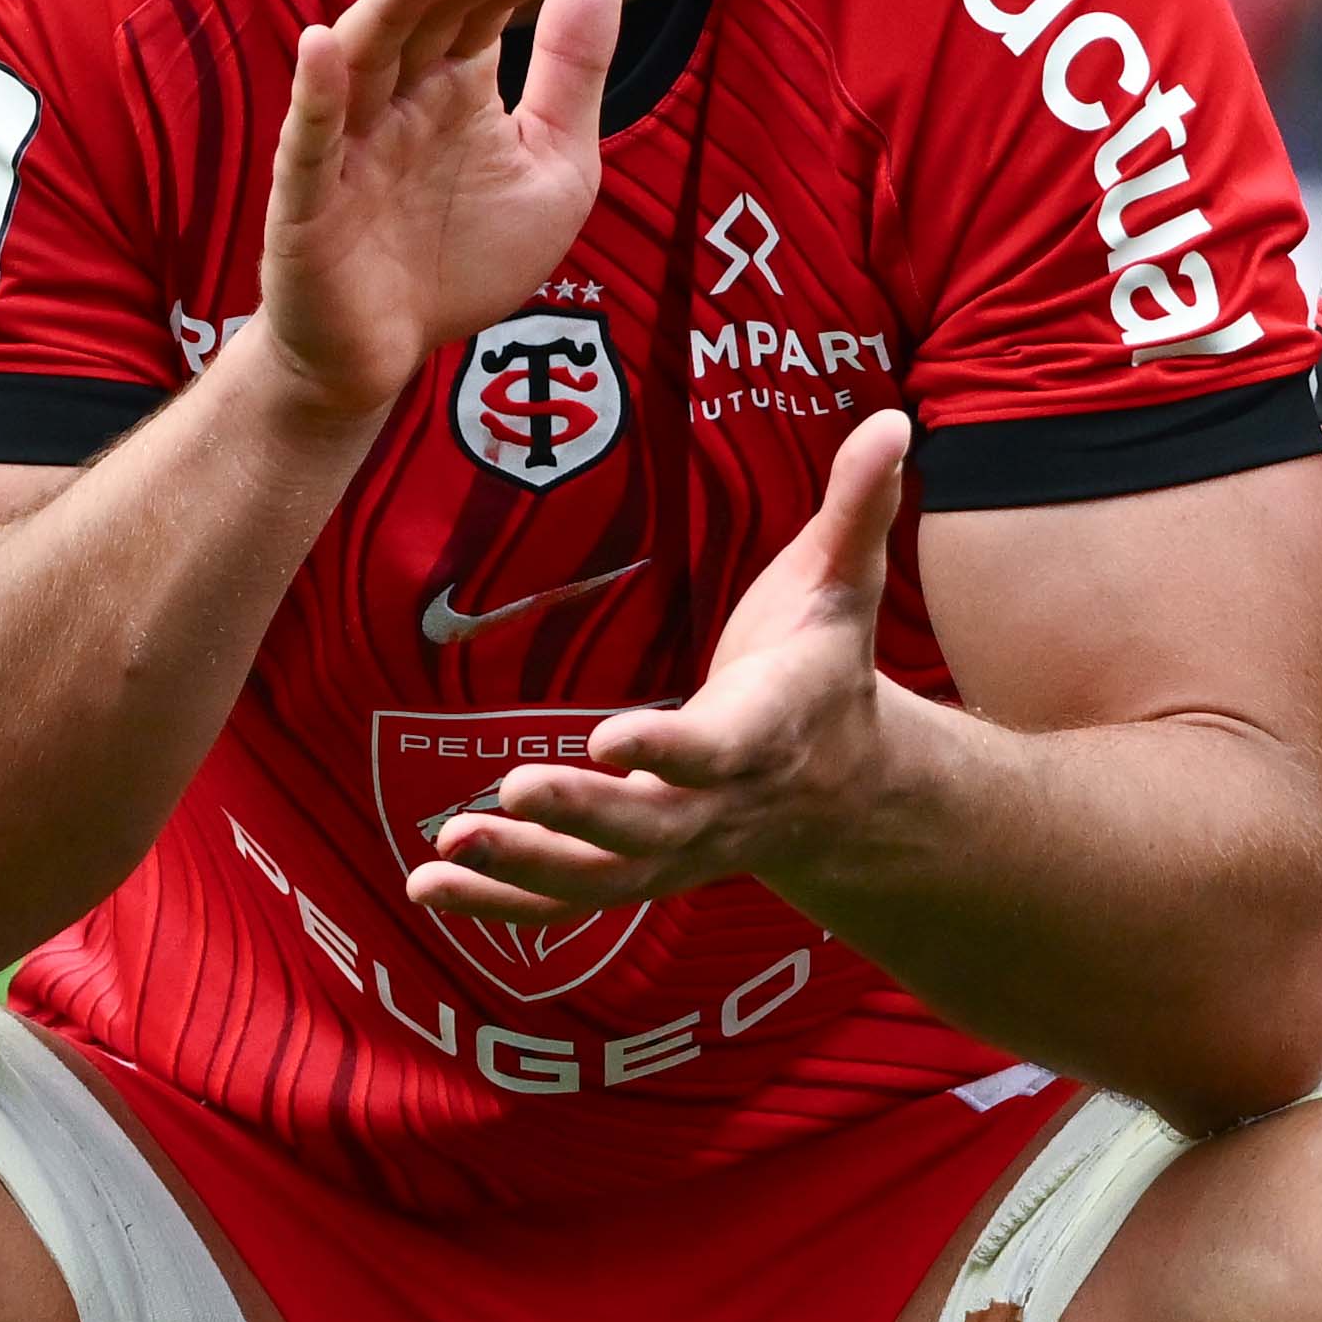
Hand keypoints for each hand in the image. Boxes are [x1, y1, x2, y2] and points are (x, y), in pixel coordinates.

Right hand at [242, 0, 615, 429]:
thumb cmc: (465, 260)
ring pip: (367, 59)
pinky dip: (317, 93)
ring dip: (393, 4)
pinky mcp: (309, 198)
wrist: (386, 356)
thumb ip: (573, 71)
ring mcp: (350, 143)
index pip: (482, 8)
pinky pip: (310, 141)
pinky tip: (323, 43)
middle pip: (426, 18)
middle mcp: (399, 99)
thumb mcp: (554, 164)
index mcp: (455, 86)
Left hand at [407, 411, 916, 927]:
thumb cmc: (824, 669)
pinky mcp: (639, 870)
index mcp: (766, 733)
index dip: (668, 748)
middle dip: (583, 815)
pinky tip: (430, 886)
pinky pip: (569, 899)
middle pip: (651, 824)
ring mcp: (678, 849)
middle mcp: (720, 807)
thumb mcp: (844, 585)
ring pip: (602, 876)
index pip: (716, 749)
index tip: (611, 738)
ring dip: (523, 869)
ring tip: (447, 851)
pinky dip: (501, 901)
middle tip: (512, 792)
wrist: (846, 792)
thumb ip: (858, 508)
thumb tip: (890, 419)